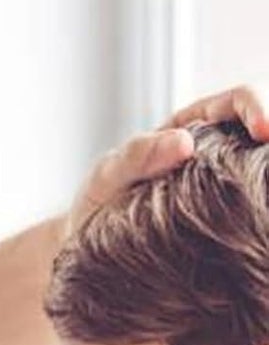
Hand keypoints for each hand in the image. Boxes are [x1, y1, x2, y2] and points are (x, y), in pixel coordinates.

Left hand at [68, 83, 268, 236]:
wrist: (92, 245)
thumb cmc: (99, 201)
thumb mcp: (108, 174)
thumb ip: (136, 155)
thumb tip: (184, 142)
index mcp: (192, 123)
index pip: (238, 99)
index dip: (259, 107)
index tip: (265, 131)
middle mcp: (216, 147)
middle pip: (265, 128)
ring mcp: (224, 180)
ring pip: (262, 165)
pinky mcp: (228, 212)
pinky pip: (254, 199)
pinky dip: (264, 200)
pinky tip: (264, 214)